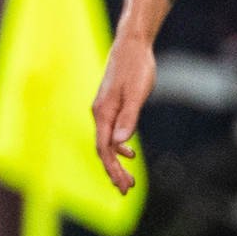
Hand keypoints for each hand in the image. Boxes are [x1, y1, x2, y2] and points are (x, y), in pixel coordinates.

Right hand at [92, 31, 154, 193]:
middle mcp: (99, 112)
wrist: (132, 46)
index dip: (112, 168)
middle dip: (113, 171)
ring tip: (128, 179)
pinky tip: (128, 152)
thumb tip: (121, 145)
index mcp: (103, 112)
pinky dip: (117, 147)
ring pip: (107, 141)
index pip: (104, 147)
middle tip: (127, 190)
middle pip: (103, 148)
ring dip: (116, 161)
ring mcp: (104, 109)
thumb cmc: (136, 68)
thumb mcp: (136, 94)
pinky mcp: (111, 105)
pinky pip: (110, 132)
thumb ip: (128, 119)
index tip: (124, 185)